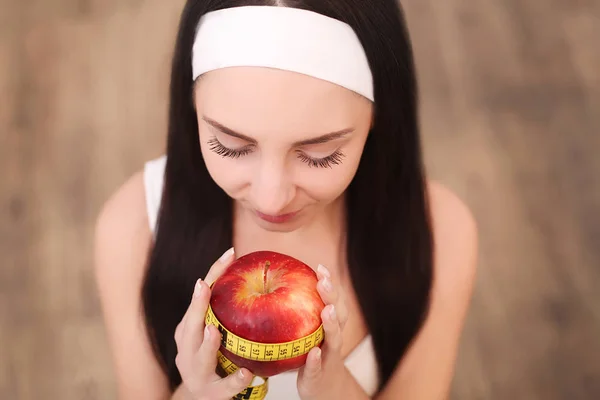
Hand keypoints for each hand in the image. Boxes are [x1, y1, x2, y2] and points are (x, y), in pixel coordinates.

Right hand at [173, 247, 254, 399]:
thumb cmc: (211, 361)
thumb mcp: (211, 336)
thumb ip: (226, 313)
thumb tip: (260, 277)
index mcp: (189, 329)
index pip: (201, 296)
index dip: (214, 273)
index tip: (231, 253)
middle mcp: (188, 348)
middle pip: (191, 324)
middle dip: (197, 305)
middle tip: (204, 286)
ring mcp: (197, 372)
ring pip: (201, 357)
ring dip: (208, 344)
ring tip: (215, 332)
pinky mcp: (211, 394)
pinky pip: (224, 387)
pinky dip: (234, 380)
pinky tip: (246, 373)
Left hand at [297, 264, 349, 398]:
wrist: (324, 388)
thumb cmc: (312, 353)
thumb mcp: (308, 330)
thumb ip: (298, 311)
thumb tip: (272, 284)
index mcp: (331, 323)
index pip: (334, 299)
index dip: (330, 283)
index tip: (321, 268)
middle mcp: (333, 337)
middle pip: (339, 314)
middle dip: (333, 296)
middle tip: (323, 282)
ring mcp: (328, 356)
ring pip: (335, 338)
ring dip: (331, 324)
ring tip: (327, 311)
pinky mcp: (318, 375)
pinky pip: (318, 366)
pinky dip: (317, 359)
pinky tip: (314, 353)